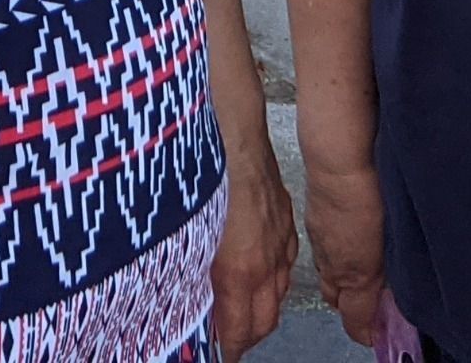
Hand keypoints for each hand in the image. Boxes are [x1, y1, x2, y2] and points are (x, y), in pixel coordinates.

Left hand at [209, 128, 297, 359]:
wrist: (230, 130)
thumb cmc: (202, 178)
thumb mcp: (184, 236)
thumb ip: (189, 277)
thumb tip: (188, 304)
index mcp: (237, 271)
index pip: (240, 333)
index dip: (229, 350)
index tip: (220, 354)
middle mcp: (265, 262)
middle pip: (265, 322)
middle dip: (247, 336)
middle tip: (230, 339)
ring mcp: (280, 241)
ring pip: (278, 293)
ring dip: (261, 307)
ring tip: (240, 310)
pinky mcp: (286, 222)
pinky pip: (286, 262)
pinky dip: (273, 276)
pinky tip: (259, 271)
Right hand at [305, 159, 388, 347]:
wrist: (337, 162)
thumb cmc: (366, 195)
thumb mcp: (391, 243)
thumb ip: (391, 274)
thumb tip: (393, 295)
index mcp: (355, 275)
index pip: (355, 320)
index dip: (365, 331)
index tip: (376, 334)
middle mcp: (332, 264)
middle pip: (335, 299)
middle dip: (350, 306)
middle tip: (371, 301)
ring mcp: (320, 241)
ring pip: (327, 273)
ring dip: (341, 277)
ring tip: (361, 267)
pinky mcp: (314, 220)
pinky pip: (322, 247)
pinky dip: (334, 250)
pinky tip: (348, 235)